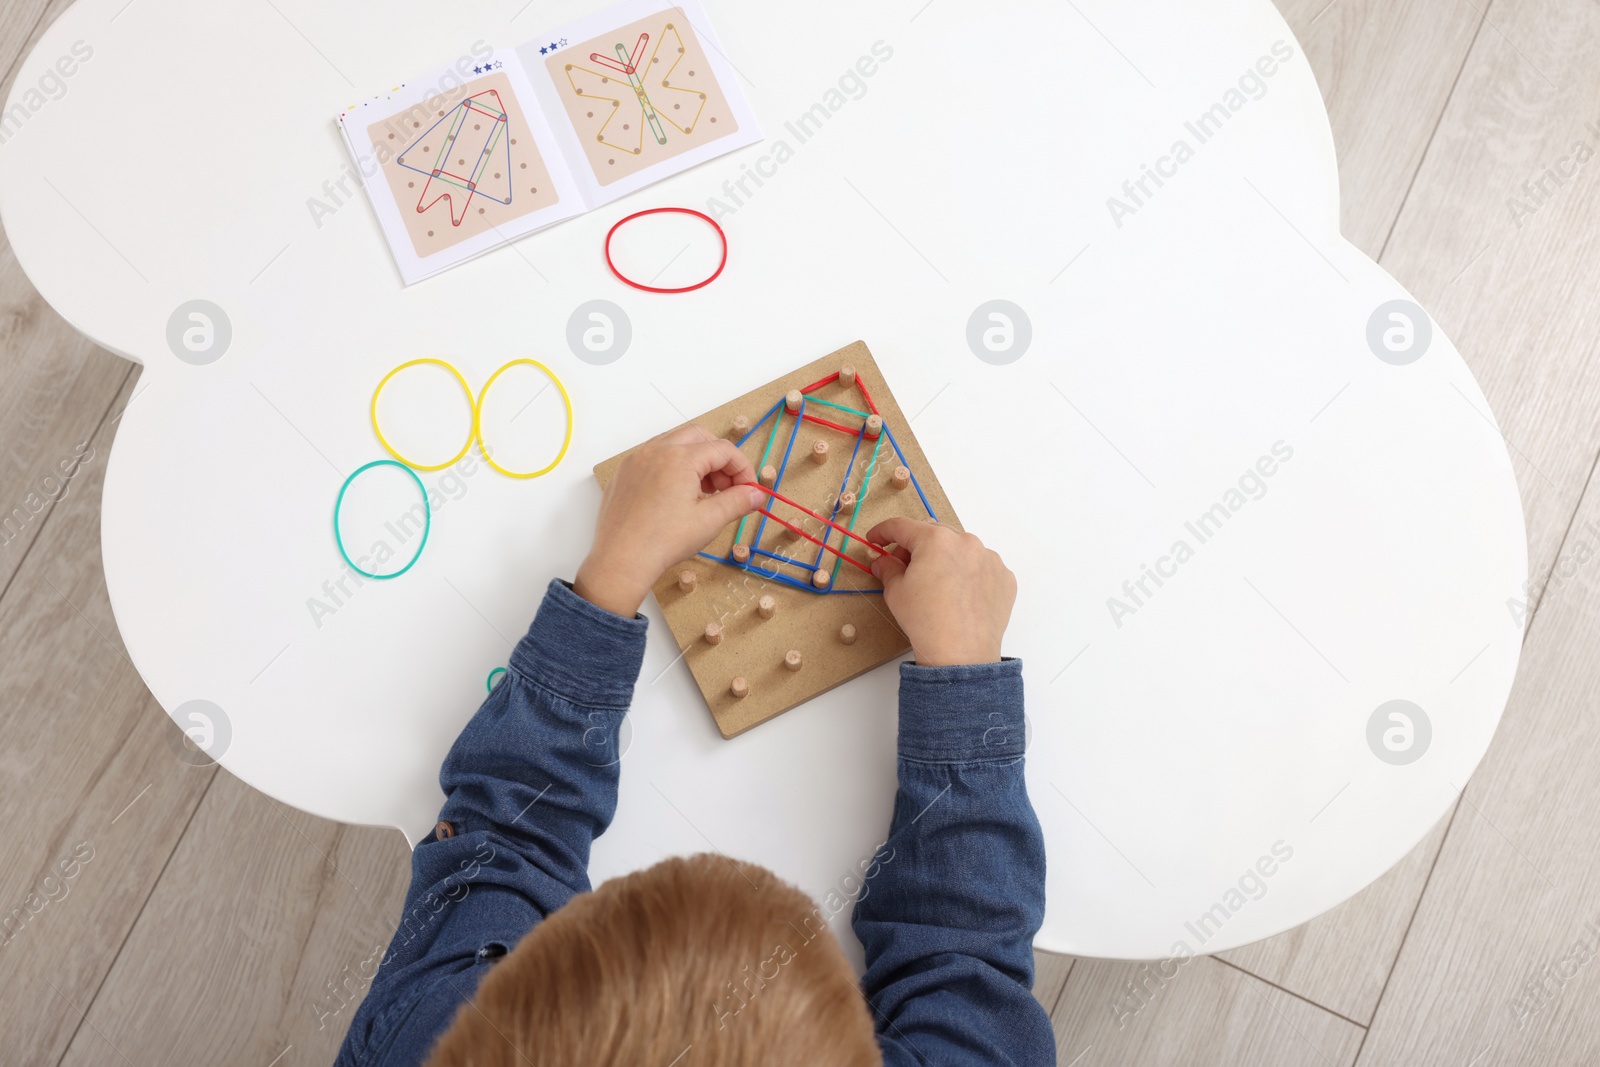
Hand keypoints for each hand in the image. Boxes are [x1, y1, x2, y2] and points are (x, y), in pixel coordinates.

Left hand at [574, 425, 763, 616]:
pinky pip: (653, 458)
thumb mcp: (709, 521)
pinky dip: (671, 467)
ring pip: (673, 443)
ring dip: (695, 460)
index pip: (723, 450)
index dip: (742, 468)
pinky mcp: (623, 474)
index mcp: (680, 457)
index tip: (748, 490)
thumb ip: (738, 502)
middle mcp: (656, 450)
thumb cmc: (663, 541)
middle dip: (718, 458)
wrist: (620, 560)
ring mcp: (636, 460)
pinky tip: (676, 496)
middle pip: (699, 436)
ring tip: (703, 493)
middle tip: (726, 487)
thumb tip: (757, 495)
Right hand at [866, 518, 1014, 666]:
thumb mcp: (896, 592)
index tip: (876, 540)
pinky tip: (959, 595)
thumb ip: (888, 568)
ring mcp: (989, 559)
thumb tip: (883, 561)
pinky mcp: (1004, 577)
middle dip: (916, 547)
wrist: (961, 654)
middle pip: (934, 534)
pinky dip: (968, 574)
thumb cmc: (926, 621)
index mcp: (935, 540)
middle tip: (903, 566)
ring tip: (936, 584)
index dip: (884, 532)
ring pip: (961, 549)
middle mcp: (966, 541)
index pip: (902, 526)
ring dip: (945, 558)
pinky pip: (981, 567)